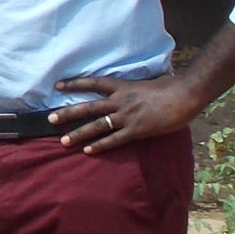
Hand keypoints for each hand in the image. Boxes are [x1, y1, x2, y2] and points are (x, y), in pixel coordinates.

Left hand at [49, 73, 200, 152]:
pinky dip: (100, 146)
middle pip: (88, 107)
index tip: (58, 85)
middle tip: (50, 119)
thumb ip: (136, 87)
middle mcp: (120, 101)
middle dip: (68, 114)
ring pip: (97, 126)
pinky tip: (88, 151)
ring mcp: (127, 116)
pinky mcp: (136, 130)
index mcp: (123, 87)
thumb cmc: (171, 87)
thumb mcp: (148, 82)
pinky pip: (114, 140)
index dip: (75, 83)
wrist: (184, 94)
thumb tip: (135, 87)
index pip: (93, 83)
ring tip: (63, 141)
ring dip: (79, 134)